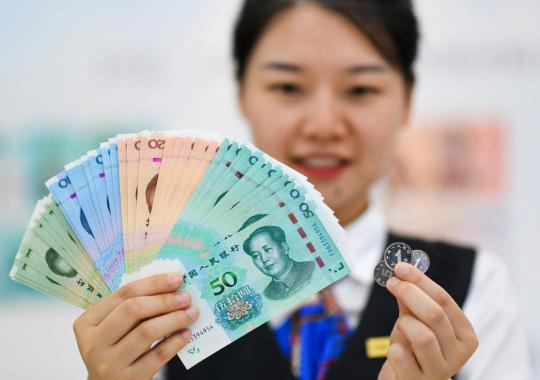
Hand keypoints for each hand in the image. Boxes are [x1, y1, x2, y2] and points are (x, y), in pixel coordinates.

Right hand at [73, 273, 198, 379]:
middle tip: (185, 297)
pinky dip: (175, 341)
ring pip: (147, 331)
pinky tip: (186, 333)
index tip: (176, 278)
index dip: (153, 283)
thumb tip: (170, 287)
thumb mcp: (113, 329)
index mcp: (87, 323)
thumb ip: (132, 309)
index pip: (123, 294)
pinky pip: (157, 355)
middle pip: (133, 310)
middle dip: (164, 300)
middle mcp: (94, 343)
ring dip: (174, 318)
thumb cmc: (115, 351)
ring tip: (191, 313)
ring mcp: (110, 364)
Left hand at [378, 263, 477, 379]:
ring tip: (401, 329)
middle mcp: (458, 355)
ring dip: (404, 324)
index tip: (400, 268)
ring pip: (422, 336)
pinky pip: (401, 356)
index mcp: (465, 335)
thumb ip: (412, 300)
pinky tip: (396, 351)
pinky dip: (394, 348)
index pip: (445, 300)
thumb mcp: (415, 322)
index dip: (420, 281)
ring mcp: (440, 371)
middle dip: (409, 293)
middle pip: (435, 314)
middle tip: (392, 283)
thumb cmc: (413, 350)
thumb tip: (402, 272)